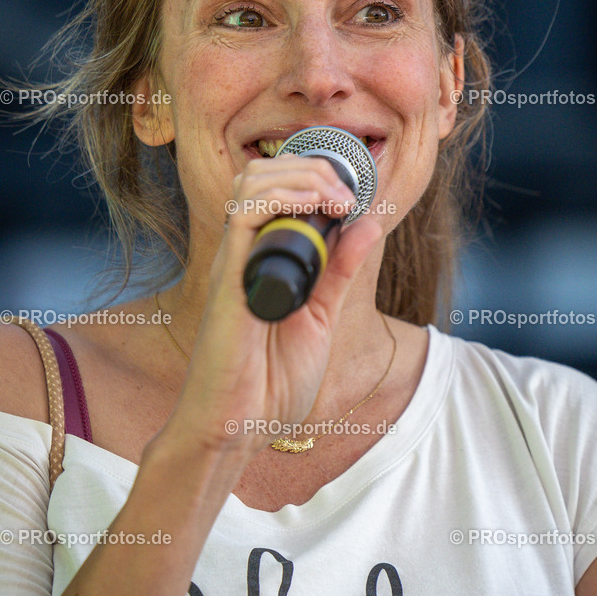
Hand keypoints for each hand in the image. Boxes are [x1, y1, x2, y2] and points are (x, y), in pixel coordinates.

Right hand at [163, 155, 382, 454]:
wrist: (238, 429)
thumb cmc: (271, 383)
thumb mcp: (321, 316)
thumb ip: (341, 270)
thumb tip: (366, 223)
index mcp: (264, 259)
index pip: (277, 187)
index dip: (315, 173)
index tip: (356, 190)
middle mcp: (244, 252)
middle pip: (262, 172)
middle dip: (311, 166)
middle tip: (347, 191)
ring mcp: (234, 262)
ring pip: (252, 181)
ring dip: (301, 175)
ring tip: (337, 197)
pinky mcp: (229, 278)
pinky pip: (245, 214)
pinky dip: (283, 197)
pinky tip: (317, 209)